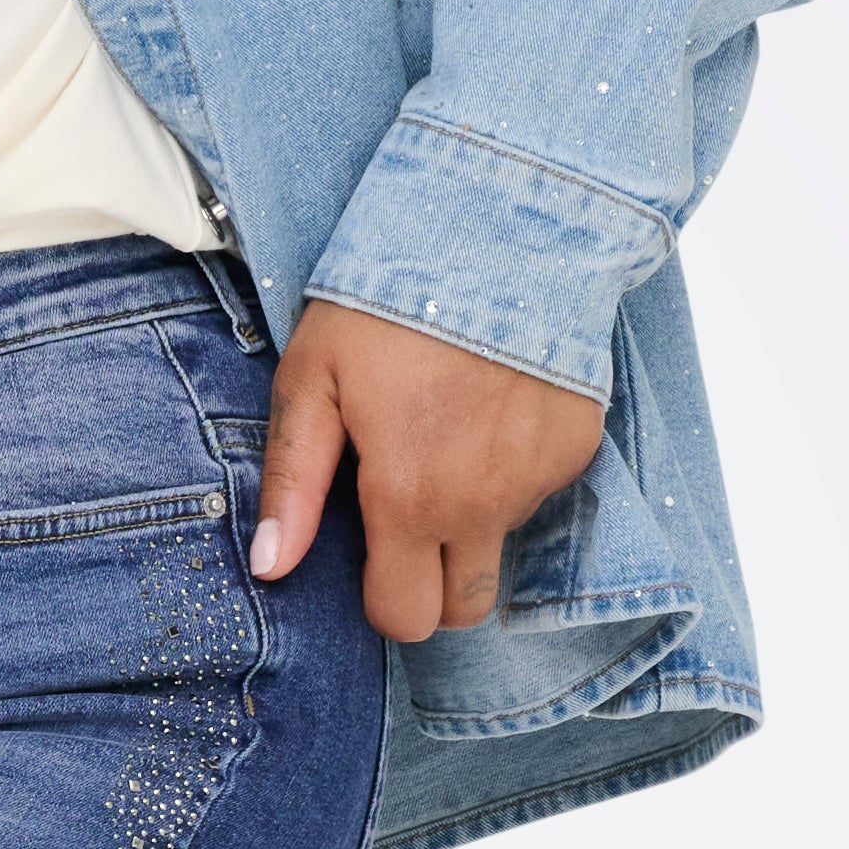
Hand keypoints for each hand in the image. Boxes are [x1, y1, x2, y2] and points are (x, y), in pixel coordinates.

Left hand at [249, 303, 608, 639]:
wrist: (501, 230)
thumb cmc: (391, 301)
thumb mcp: (314, 378)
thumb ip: (292, 481)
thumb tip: (271, 566)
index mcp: (409, 501)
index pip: (403, 618)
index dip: (381, 597)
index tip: (370, 551)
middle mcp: (482, 508)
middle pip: (464, 609)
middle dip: (433, 583)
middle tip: (408, 517)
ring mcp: (537, 481)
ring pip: (501, 541)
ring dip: (473, 514)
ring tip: (447, 430)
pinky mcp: (577, 448)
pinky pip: (538, 488)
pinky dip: (513, 465)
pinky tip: (489, 404)